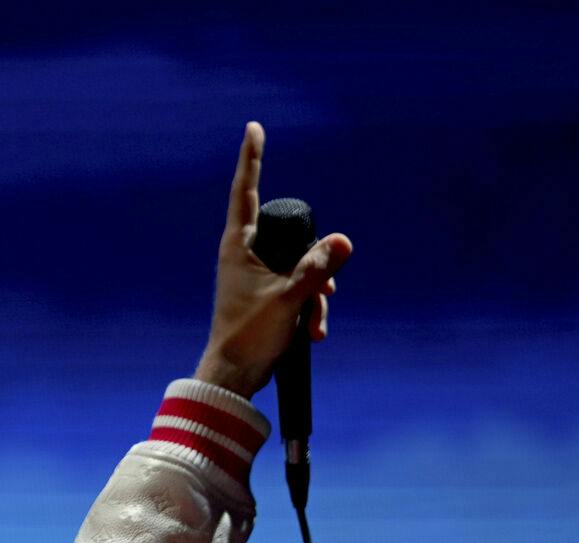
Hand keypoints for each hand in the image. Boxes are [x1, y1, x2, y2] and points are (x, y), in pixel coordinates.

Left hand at [195, 121, 351, 398]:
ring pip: (300, 268)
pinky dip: (309, 308)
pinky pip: (297, 289)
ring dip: (316, 295)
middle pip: (292, 237)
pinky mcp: (266, 296)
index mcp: (238, 246)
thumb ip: (317, 268)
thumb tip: (344, 239)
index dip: (252, 159)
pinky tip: (313, 334)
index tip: (253, 128)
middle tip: (325, 292)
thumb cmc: (250, 337)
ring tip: (315, 323)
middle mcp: (244, 255)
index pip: (244, 191)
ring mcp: (256, 276)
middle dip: (317, 265)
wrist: (234, 378)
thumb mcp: (290, 299)